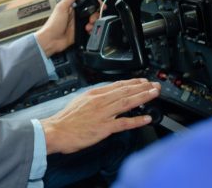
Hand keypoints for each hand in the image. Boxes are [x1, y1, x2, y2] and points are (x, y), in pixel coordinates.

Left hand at [35, 0, 99, 56]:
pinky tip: (88, 31)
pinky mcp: (80, 33)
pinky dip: (92, 31)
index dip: (95, 4)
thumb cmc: (53, 24)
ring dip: (94, 23)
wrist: (51, 40)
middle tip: (92, 19)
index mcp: (72, 8)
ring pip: (93, 22)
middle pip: (92, 13)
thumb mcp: (62, 7)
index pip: (87, 3)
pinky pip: (90, 31)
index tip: (101, 6)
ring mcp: (79, 24)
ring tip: (88, 26)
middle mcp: (77, 16)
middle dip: (96, 15)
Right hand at [40, 79, 160, 154]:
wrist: (56, 131)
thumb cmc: (66, 120)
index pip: (117, 85)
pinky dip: (137, 120)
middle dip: (142, 87)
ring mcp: (102, 114)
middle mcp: (99, 101)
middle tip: (155, 85)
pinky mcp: (104, 128)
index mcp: (93, 94)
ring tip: (154, 94)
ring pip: (127, 103)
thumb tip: (105, 97)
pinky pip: (124, 123)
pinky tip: (146, 118)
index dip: (132, 82)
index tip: (142, 81)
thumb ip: (94, 99)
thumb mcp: (79, 101)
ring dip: (142, 97)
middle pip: (125, 92)